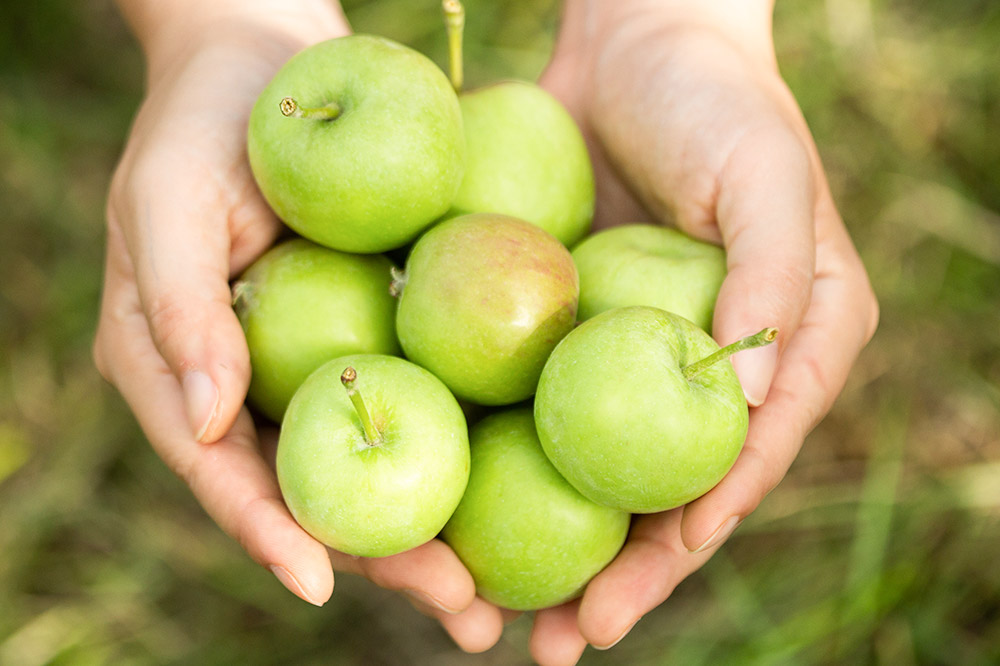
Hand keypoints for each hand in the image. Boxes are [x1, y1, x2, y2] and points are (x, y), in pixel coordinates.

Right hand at [93, 2, 485, 636]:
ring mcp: (322, 369)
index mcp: (183, 374)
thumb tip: (208, 419)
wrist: (269, 65)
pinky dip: (467, 452)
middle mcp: (256, 390)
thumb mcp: (168, 201)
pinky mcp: (382, 339)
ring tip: (502, 594)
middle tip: (463, 612)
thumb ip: (178, 309)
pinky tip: (523, 491)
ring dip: (439, 531)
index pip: (224, 471)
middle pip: (320, 493)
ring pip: (382, 467)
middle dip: (388, 558)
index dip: (269, 530)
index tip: (323, 583)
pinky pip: (425, 404)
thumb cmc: (204, 123)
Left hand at [503, 1, 874, 661]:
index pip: (735, 469)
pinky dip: (503, 458)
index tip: (617, 605)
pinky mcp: (571, 330)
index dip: (681, 545)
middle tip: (551, 643)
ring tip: (497, 615)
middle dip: (613, 576)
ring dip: (551, 543)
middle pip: (662, 492)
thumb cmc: (719, 102)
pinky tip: (456, 508)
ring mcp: (634, 355)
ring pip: (592, 467)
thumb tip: (747, 407)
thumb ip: (772, 286)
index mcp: (784, 351)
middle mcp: (710, 369)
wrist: (636, 41)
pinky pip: (537, 405)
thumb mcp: (769, 179)